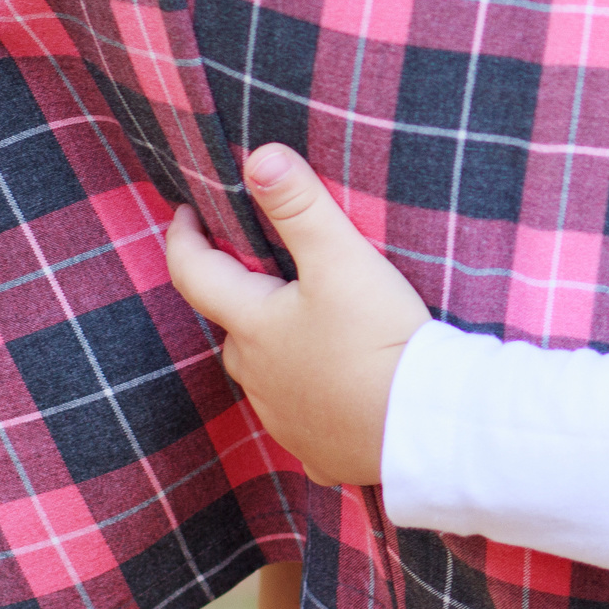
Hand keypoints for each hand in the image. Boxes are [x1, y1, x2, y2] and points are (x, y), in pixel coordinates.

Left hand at [165, 145, 432, 486]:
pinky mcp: (319, 451)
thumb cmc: (380, 340)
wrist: (423, 428)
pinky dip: (314, 400)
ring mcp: (285, 419)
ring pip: (267, 373)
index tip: (189, 213)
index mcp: (254, 327)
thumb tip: (259, 156)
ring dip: (279, 349)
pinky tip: (341, 393)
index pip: (195, 274)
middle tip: (271, 268)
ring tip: (313, 327)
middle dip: (243, 295)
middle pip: (235, 327)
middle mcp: (256, 377)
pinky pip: (305, 419)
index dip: (185, 238)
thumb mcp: (343, 260)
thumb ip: (300, 205)